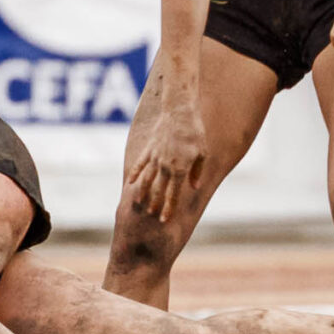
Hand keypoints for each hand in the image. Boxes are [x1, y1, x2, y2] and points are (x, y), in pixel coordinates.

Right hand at [126, 99, 208, 220]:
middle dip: (155, 204)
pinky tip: (130, 183)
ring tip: (139, 204)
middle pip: (158, 190)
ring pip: (146, 180)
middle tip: (152, 215)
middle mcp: (165, 166)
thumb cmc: (195, 133)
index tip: (164, 220)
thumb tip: (194, 186)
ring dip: (143, 193)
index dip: (168, 208)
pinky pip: (140, 164)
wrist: (180, 112)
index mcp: (179, 169)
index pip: (173, 194)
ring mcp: (155, 157)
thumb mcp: (202, 153)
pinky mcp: (149, 149)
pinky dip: (134, 174)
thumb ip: (197, 171)